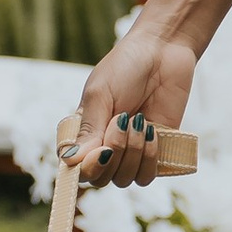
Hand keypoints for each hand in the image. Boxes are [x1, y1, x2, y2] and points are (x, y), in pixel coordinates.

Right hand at [71, 22, 196, 185]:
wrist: (163, 51)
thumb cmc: (125, 67)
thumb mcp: (100, 94)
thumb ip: (88, 129)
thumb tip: (68, 160)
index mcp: (84, 132)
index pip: (76, 168)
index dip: (89, 167)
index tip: (102, 150)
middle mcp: (104, 145)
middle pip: (101, 179)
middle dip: (114, 152)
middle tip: (123, 119)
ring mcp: (130, 151)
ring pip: (124, 179)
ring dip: (133, 153)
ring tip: (139, 121)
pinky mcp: (154, 151)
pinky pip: (146, 176)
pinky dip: (149, 158)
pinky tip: (153, 132)